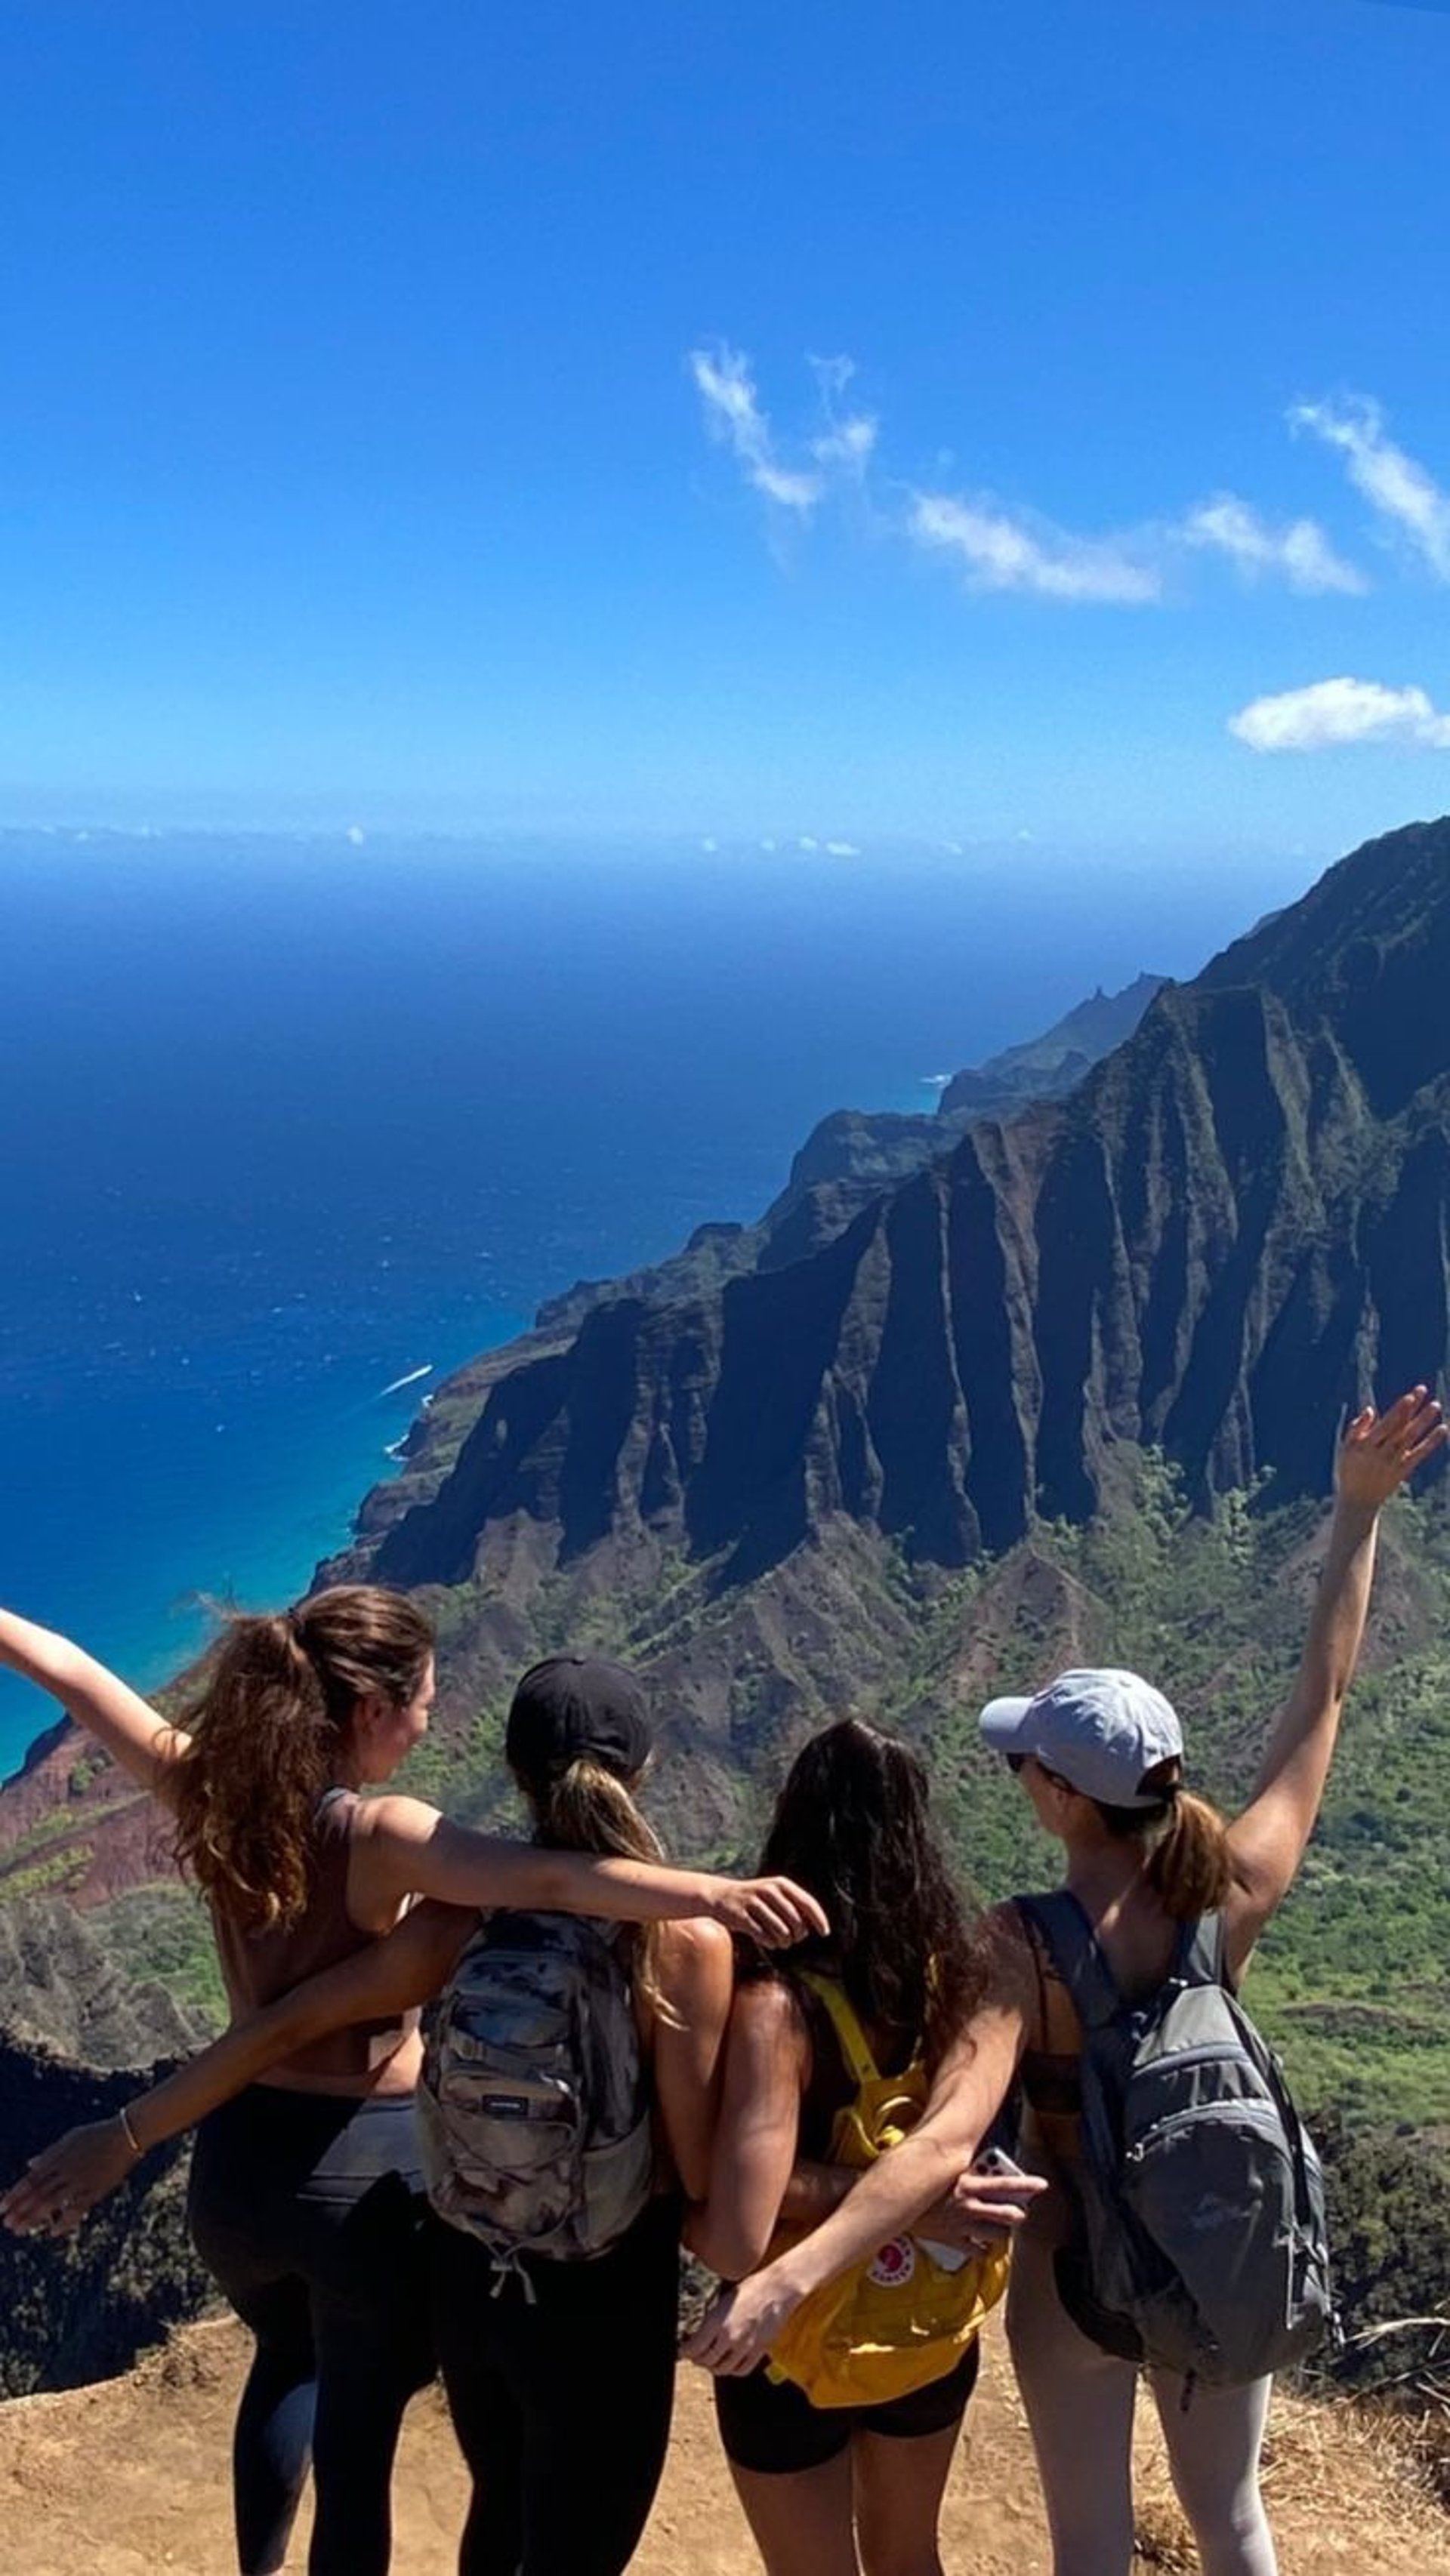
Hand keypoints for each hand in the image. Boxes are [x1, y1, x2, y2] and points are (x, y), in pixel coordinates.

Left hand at [0, 2117, 139, 2237]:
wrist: (126, 2134)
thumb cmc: (97, 2134)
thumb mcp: (70, 2138)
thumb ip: (49, 2154)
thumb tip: (30, 2165)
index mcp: (58, 2156)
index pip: (31, 2179)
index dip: (15, 2195)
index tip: (2, 2208)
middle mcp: (65, 2170)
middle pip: (38, 2193)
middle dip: (20, 2210)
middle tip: (7, 2224)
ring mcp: (80, 2180)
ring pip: (52, 2203)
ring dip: (34, 2218)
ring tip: (20, 2230)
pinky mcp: (95, 2189)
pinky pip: (77, 2208)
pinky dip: (65, 2221)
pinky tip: (53, 2232)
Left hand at [683, 2267, 806, 2375]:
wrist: (778, 2289)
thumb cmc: (751, 2289)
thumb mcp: (724, 2301)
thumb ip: (711, 2321)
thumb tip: (699, 2335)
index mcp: (718, 2322)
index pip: (694, 2348)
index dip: (685, 2352)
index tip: (683, 2350)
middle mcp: (730, 2337)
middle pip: (706, 2361)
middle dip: (697, 2359)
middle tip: (695, 2355)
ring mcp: (745, 2346)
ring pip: (722, 2369)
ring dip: (713, 2366)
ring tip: (711, 2360)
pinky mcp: (759, 2351)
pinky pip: (741, 2370)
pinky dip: (732, 2370)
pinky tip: (729, 2362)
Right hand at [708, 1876, 829, 1946]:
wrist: (720, 1896)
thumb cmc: (755, 1900)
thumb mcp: (775, 1895)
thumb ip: (793, 1907)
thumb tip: (810, 1928)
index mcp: (781, 1884)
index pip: (807, 1902)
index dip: (819, 1919)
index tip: (825, 1933)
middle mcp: (769, 1890)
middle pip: (796, 1920)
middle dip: (798, 1935)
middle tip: (793, 1940)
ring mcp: (753, 1902)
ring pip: (781, 1930)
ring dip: (784, 1941)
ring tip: (782, 1943)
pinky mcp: (740, 1915)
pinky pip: (763, 1935)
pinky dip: (769, 1942)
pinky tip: (769, 1942)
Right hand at [918, 2165, 1047, 2249]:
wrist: (894, 2205)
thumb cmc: (916, 2180)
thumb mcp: (940, 2166)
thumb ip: (957, 2164)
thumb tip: (967, 2156)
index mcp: (967, 2184)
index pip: (1005, 2184)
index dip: (1026, 2185)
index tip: (1042, 2185)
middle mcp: (969, 2206)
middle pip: (1005, 2214)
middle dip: (1017, 2214)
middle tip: (1022, 2213)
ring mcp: (962, 2225)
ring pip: (995, 2234)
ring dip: (1001, 2232)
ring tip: (1002, 2229)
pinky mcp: (953, 2240)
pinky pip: (975, 2251)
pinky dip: (981, 2250)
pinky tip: (982, 2247)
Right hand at [1335, 1389, 1445, 1513]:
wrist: (1358, 1501)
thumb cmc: (1350, 1470)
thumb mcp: (1345, 1449)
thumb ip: (1356, 1428)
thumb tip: (1370, 1409)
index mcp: (1365, 1446)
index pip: (1386, 1424)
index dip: (1399, 1411)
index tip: (1410, 1397)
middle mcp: (1382, 1453)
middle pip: (1401, 1427)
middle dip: (1412, 1409)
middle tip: (1423, 1390)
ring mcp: (1394, 1462)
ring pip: (1412, 1438)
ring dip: (1424, 1421)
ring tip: (1436, 1406)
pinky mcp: (1404, 1470)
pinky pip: (1420, 1454)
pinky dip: (1431, 1442)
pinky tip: (1442, 1429)